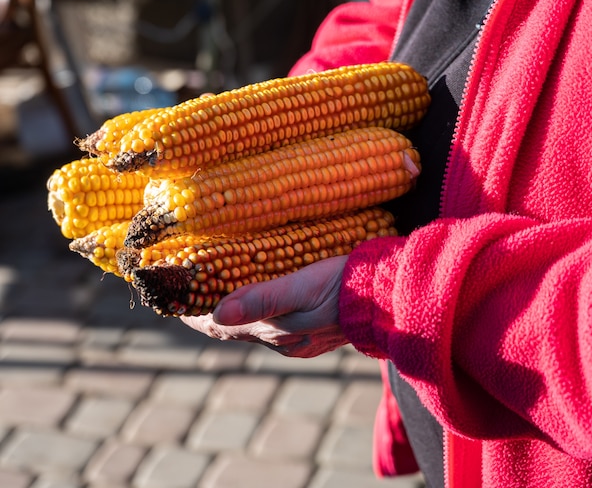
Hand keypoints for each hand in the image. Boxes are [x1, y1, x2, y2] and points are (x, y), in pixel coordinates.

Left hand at [180, 255, 348, 356]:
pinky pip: (273, 327)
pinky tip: (258, 307)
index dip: (192, 314)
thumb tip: (216, 311)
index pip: (220, 325)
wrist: (386, 299)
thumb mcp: (300, 288)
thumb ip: (261, 299)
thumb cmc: (343, 286)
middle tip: (186, 297)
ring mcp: (297, 339)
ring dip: (232, 316)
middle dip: (207, 314)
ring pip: (253, 329)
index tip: (171, 301)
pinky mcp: (312, 333)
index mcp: (274, 330)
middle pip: (233, 329)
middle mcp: (281, 340)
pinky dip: (255, 316)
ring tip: (214, 299)